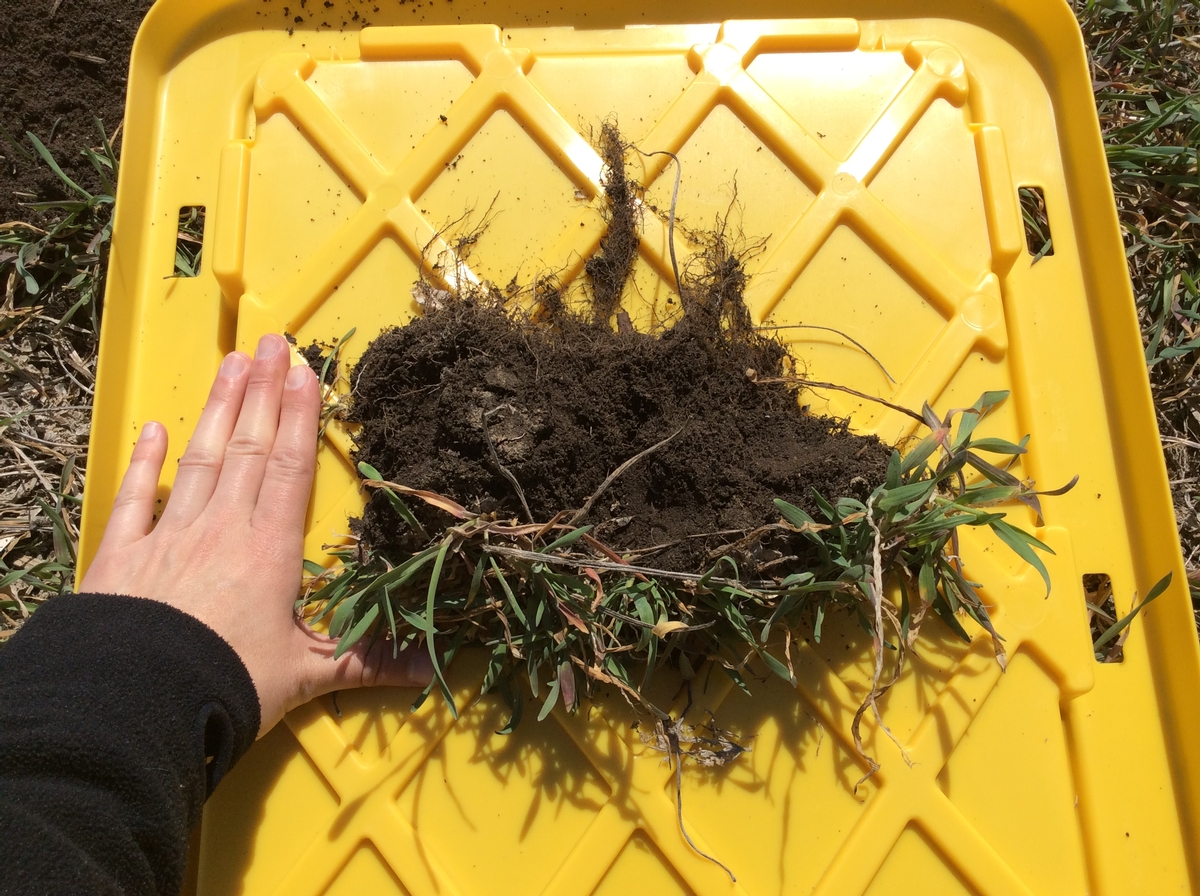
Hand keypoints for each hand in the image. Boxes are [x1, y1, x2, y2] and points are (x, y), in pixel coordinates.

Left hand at [81, 333, 432, 735]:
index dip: (300, 419)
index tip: (305, 373)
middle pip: (249, 448)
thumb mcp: (306, 676)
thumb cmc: (227, 684)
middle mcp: (222, 529)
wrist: (135, 703)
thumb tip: (435, 666)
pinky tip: (154, 430)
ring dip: (219, 410)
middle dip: (263, 392)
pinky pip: (136, 498)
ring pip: (201, 459)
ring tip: (232, 363)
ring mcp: (170, 536)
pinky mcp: (122, 555)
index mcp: (270, 551)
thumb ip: (368, 660)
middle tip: (272, 342)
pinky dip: (145, 463)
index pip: (290, 469)